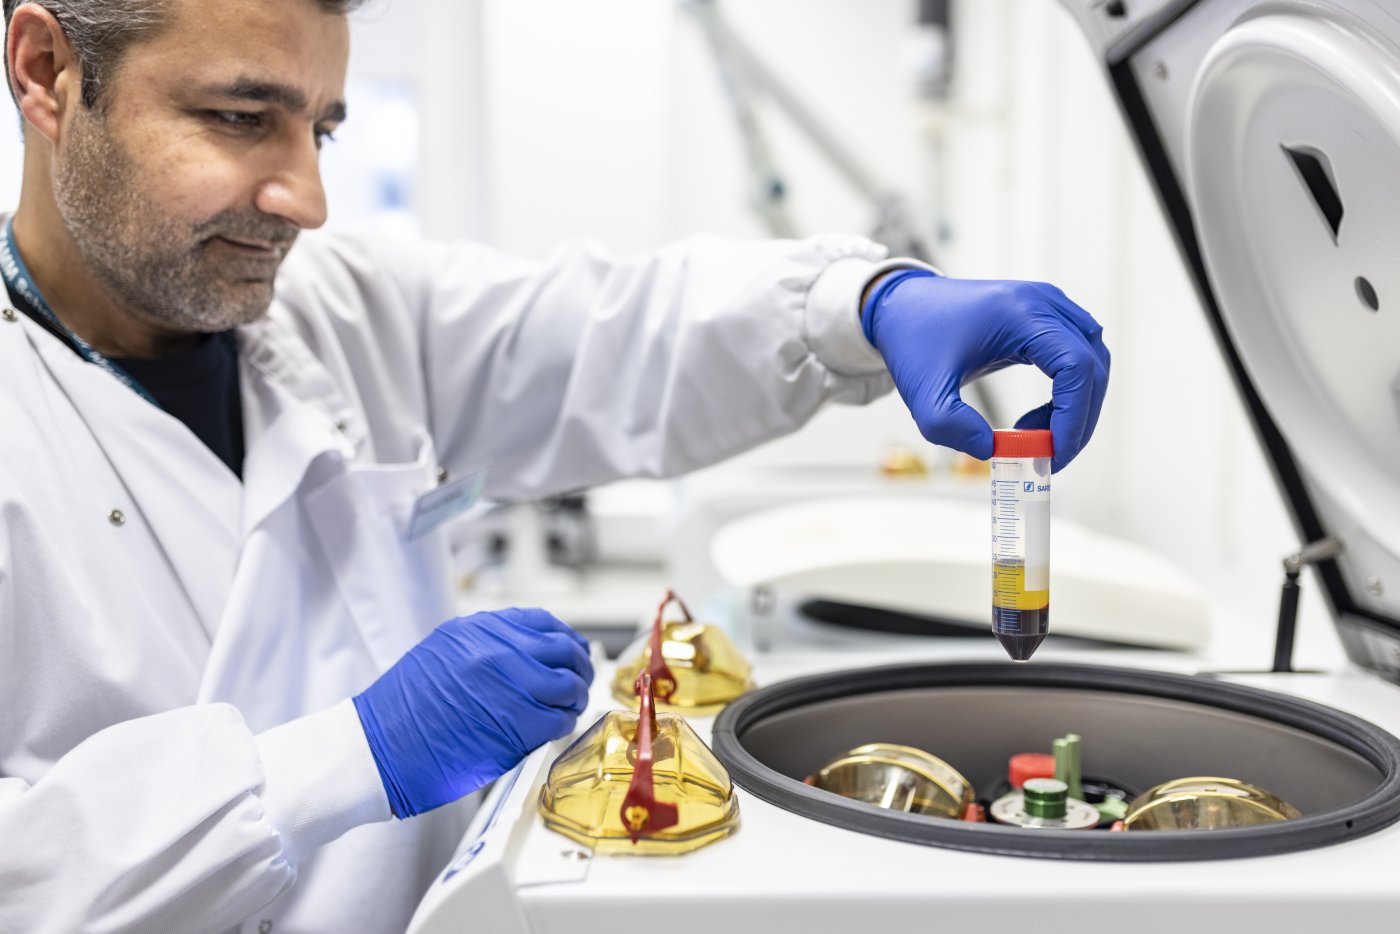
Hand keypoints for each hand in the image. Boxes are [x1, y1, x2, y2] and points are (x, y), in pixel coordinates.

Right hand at [353, 608, 593, 817]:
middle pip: (564, 650)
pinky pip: (558, 720)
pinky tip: (553, 729)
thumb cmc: (401, 711)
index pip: (543, 622)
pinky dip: (563, 724)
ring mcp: (508, 686)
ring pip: (568, 685)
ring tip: (566, 708)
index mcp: (477, 630)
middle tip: (578, 681)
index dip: (565, 638)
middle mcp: (496, 651)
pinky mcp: (515, 725)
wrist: (377, 749)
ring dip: (573, 698)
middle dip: (578, 667)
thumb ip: (485, 647)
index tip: (571, 650)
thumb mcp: (441, 654)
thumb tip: (528, 653)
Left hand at [864, 271, 1108, 470]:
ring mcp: (1046, 304)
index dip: (1074, 417)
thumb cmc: (912, 341)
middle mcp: (1042, 302)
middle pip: (1092, 365)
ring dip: (1077, 406)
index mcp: (1019, 313)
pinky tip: (1038, 418)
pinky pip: (1075, 355)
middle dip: (1079, 419)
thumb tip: (992, 449)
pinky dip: (1068, 392)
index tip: (1053, 454)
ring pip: (1090, 361)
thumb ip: (951, 427)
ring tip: (1038, 437)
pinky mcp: (1043, 316)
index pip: (1076, 367)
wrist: (900, 308)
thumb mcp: (924, 393)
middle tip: (1052, 457)